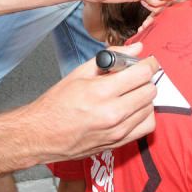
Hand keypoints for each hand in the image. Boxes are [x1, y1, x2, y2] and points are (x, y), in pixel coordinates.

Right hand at [24, 43, 157, 161]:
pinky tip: (133, 109)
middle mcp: (113, 113)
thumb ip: (111, 58)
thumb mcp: (79, 73)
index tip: (146, 61)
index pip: (142, 73)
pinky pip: (147, 126)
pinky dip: (144, 115)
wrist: (41, 135)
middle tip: (134, 76)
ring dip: (144, 97)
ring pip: (150, 108)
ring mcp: (117, 131)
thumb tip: (135, 48)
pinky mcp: (118, 143)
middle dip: (145, 79)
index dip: (148, 63)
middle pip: (150, 90)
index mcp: (101, 91)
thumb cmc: (56, 104)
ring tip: (131, 93)